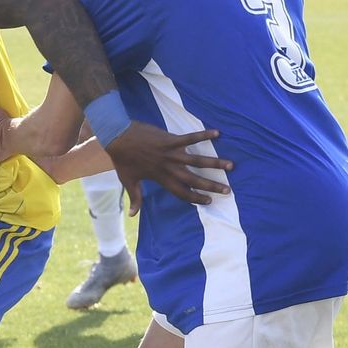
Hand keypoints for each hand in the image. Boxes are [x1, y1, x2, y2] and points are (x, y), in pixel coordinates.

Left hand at [103, 122, 232, 211]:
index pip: (181, 192)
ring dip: (215, 163)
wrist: (117, 138)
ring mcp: (171, 153)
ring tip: (231, 165)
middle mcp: (169, 168)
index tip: (209, 201)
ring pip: (197, 160)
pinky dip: (203, 135)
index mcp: (160, 178)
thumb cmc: (122, 160)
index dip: (195, 198)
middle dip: (211, 186)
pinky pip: (190, 138)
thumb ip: (135, 198)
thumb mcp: (127, 181)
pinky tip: (217, 133)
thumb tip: (133, 215)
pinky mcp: (170, 140)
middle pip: (194, 180)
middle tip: (227, 190)